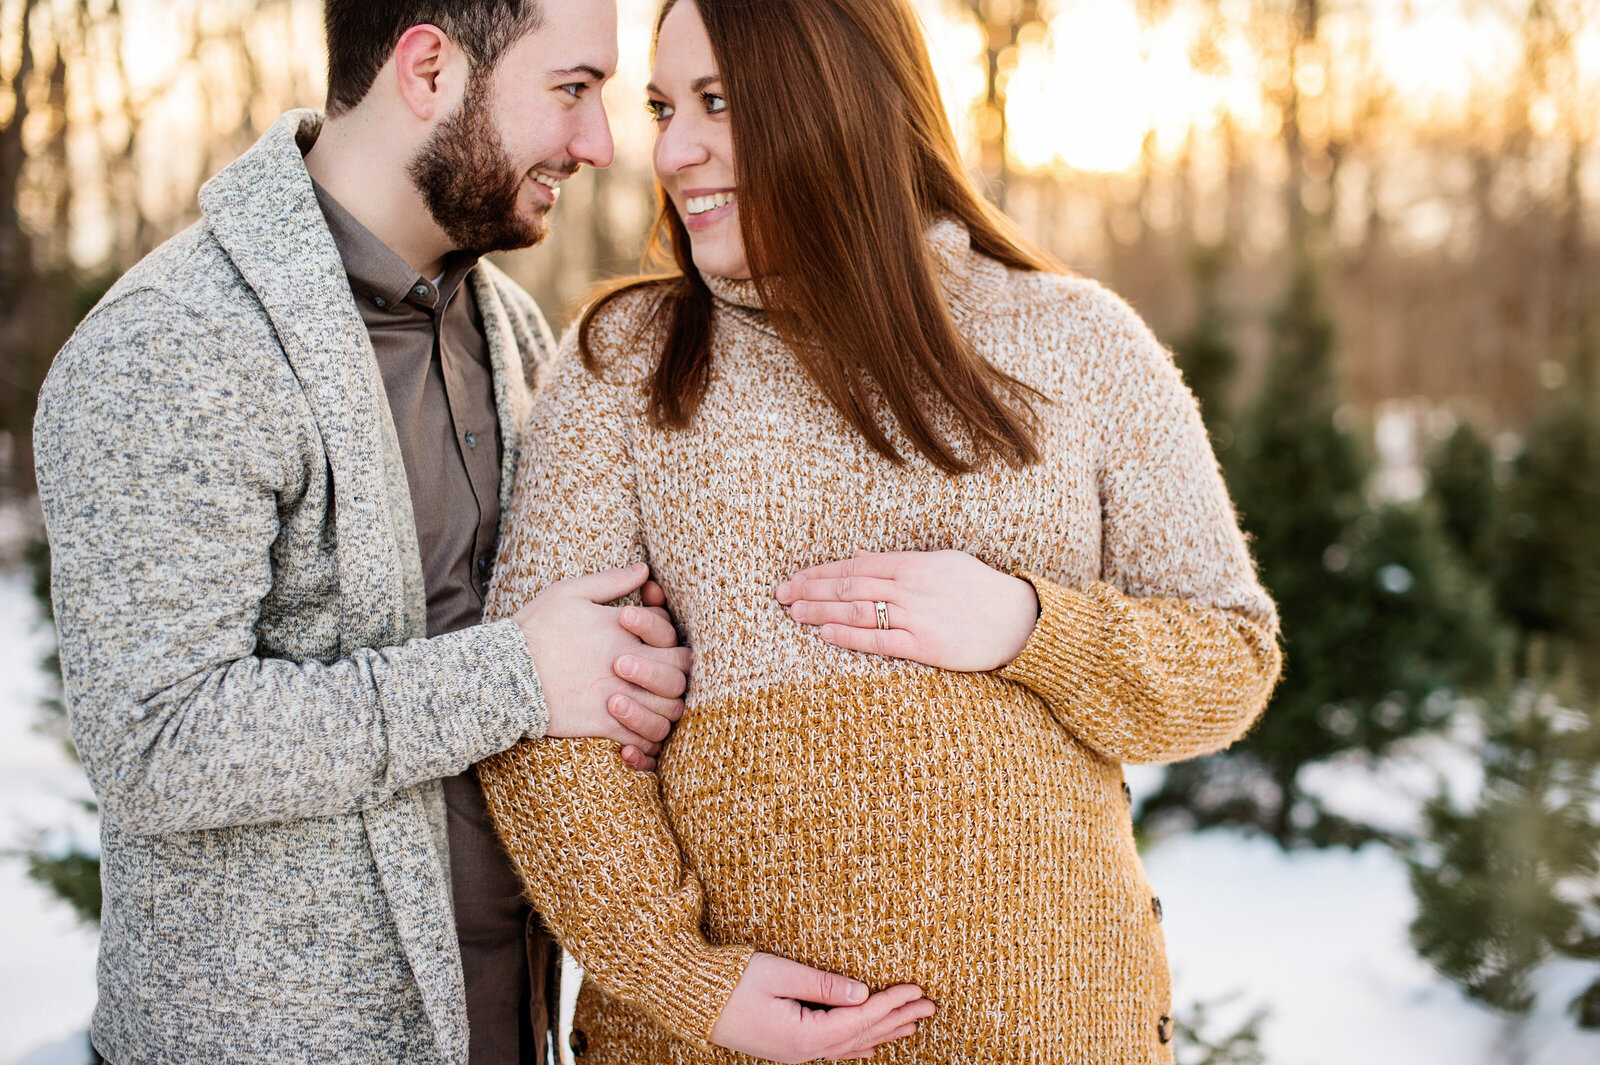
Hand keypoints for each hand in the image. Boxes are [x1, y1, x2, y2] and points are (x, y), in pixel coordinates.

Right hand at [511, 564, 688, 767]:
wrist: (506, 673)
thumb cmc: (535, 630)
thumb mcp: (569, 593)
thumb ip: (611, 581)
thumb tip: (644, 569)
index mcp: (622, 629)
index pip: (666, 628)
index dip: (663, 631)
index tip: (648, 637)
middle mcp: (628, 662)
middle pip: (678, 670)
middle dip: (678, 671)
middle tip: (665, 674)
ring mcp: (618, 694)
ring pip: (668, 709)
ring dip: (669, 708)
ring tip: (658, 706)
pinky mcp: (603, 722)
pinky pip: (643, 739)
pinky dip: (649, 741)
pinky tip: (641, 735)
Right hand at [709, 953, 932, 1061]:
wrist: (689, 998)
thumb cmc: (730, 981)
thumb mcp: (778, 974)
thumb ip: (822, 984)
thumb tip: (861, 992)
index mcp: (803, 1036)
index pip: (859, 1019)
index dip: (891, 1003)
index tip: (917, 990)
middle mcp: (803, 1052)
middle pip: (861, 1035)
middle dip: (897, 1019)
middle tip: (930, 1006)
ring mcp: (794, 1053)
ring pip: (850, 1044)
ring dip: (883, 1032)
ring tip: (913, 1025)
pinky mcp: (787, 1046)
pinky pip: (833, 1048)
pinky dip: (858, 1042)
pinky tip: (870, 1044)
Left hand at [776, 550, 1038, 671]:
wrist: (1019, 620)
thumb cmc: (980, 590)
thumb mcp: (942, 563)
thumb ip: (900, 561)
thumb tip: (861, 555)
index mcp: (914, 563)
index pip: (856, 564)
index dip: (822, 571)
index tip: (796, 577)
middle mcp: (911, 586)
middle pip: (849, 586)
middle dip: (810, 589)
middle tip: (780, 594)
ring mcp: (917, 615)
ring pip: (858, 611)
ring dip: (821, 611)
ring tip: (792, 612)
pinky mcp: (925, 645)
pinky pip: (880, 640)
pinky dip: (850, 637)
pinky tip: (825, 635)